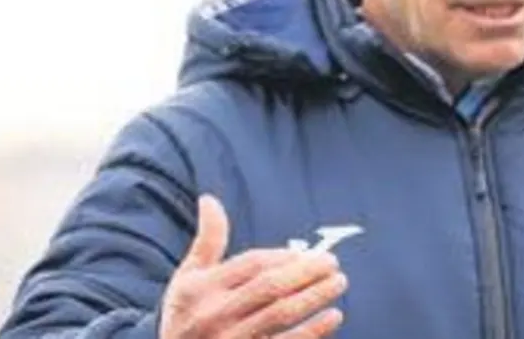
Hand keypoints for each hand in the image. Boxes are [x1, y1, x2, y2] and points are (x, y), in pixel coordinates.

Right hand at [160, 194, 347, 337]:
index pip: (250, 266)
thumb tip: (209, 198)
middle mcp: (215, 315)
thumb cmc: (185, 313)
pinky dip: (312, 331)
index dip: (281, 256)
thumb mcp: (188, 277)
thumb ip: (207, 240)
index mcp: (201, 289)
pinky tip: (334, 316)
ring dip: (314, 297)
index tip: (303, 253)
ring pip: (281, 316)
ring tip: (338, 282)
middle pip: (270, 288)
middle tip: (332, 262)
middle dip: (306, 273)